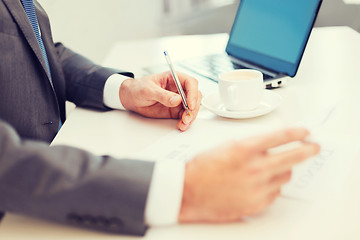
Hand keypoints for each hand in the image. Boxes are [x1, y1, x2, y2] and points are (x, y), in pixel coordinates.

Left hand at [119, 72, 201, 130]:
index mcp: (174, 78)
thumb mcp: (148, 90)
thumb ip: (162, 95)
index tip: (190, 105)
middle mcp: (179, 89)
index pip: (190, 83)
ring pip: (192, 108)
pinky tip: (181, 126)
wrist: (131, 98)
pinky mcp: (175, 110)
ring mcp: (179, 100)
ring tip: (183, 124)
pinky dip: (185, 122)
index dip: (193, 93)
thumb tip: (177, 100)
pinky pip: (185, 116)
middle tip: (187, 117)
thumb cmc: (138, 88)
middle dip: (193, 108)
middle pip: (195, 96)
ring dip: (191, 116)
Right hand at [179, 128, 319, 222]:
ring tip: (274, 167)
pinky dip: (272, 186)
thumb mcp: (226, 147)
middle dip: (307, 150)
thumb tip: (270, 144)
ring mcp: (257, 188)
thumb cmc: (201, 168)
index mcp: (244, 150)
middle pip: (292, 157)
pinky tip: (261, 183)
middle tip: (314, 147)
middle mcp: (254, 168)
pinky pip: (275, 193)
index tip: (305, 131)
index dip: (297, 132)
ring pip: (285, 176)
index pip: (280, 137)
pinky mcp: (256, 204)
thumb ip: (251, 145)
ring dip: (283, 169)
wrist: (188, 192)